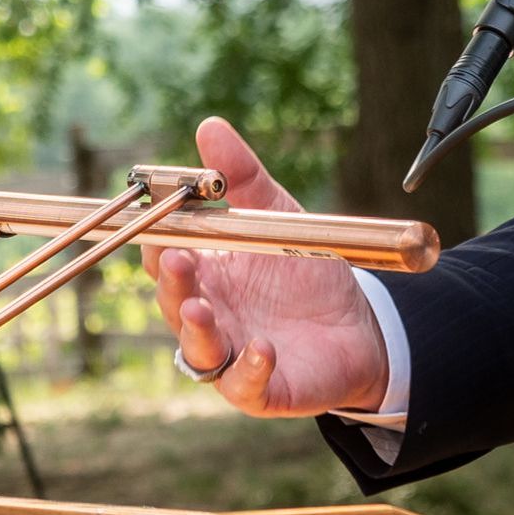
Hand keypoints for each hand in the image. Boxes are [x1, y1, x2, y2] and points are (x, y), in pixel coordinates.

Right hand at [151, 117, 392, 417]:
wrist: (358, 323)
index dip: (155, 240)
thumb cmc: (304, 268)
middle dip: (171, 282)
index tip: (155, 219)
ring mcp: (231, 354)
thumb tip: (209, 125)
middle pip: (172, 302)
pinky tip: (262, 348)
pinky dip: (249, 369)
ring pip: (197, 350)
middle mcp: (208, 316)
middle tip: (178, 260)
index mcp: (204, 272)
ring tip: (200, 309)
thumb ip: (242, 175)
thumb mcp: (275, 213)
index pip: (164, 257)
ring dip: (195, 330)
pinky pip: (246, 386)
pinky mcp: (263, 389)